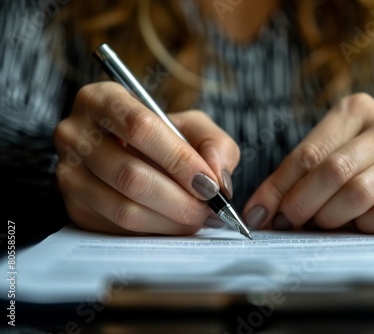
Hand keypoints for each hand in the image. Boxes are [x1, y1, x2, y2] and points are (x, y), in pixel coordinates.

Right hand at [53, 82, 239, 234]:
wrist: (130, 152)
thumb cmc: (164, 136)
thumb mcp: (193, 126)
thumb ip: (215, 144)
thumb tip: (216, 178)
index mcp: (101, 99)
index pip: (139, 127)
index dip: (179, 160)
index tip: (209, 184)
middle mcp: (74, 134)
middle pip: (131, 175)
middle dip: (180, 200)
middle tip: (209, 209)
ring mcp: (69, 174)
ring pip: (124, 209)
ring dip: (170, 220)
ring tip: (197, 218)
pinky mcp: (75, 207)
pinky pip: (118, 229)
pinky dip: (155, 231)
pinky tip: (175, 223)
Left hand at [243, 93, 373, 232]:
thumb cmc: (362, 161)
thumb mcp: (327, 155)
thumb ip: (293, 177)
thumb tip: (259, 213)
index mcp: (355, 110)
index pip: (308, 154)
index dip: (278, 188)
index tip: (259, 214)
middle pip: (333, 171)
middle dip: (302, 204)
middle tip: (288, 222)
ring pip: (358, 194)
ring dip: (330, 216)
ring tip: (321, 223)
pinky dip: (361, 226)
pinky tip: (356, 224)